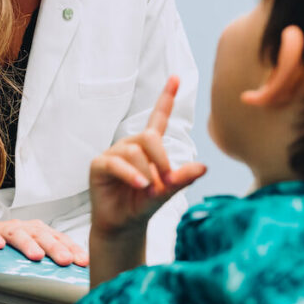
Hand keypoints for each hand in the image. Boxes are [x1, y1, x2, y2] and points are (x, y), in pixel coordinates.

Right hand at [0, 219, 88, 266]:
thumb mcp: (34, 267)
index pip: (60, 238)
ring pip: (17, 233)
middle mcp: (25, 228)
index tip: (83, 263)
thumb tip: (71, 294)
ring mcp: (4, 229)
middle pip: (42, 235)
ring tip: (36, 256)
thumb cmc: (14, 264)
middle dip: (55, 248)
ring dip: (28, 244)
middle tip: (64, 260)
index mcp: (41, 234)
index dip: (72, 249)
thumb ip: (50, 274)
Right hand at [90, 75, 206, 238]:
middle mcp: (130, 146)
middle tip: (168, 179)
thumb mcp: (166, 192)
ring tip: (150, 187)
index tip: (176, 78)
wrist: (123, 226)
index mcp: (147, 148)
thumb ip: (182, 179)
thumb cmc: (143, 205)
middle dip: (162, 157)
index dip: (166, 97)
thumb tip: (204, 166)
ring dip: (146, 170)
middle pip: (149, 136)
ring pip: (134, 150)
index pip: (157, 117)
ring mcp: (113, 154)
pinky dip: (130, 174)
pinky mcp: (99, 166)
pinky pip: (115, 163)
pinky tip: (139, 184)